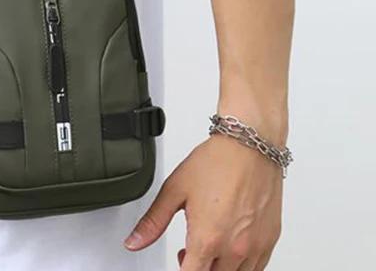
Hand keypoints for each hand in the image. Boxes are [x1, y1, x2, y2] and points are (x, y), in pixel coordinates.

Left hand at [123, 134, 283, 269]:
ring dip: (218, 267)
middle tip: (188, 249)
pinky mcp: (270, 241)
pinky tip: (229, 242)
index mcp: (207, 238)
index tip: (178, 258)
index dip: (181, 270)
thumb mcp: (174, 189)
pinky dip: (240, 264)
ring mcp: (256, 247)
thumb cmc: (216, 163)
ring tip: (208, 243)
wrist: (249, 145)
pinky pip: (256, 269)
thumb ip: (153, 221)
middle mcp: (234, 248)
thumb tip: (134, 241)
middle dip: (197, 268)